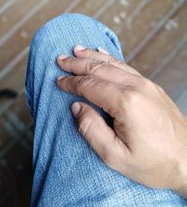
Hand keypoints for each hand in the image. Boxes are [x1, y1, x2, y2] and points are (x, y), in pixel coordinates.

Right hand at [56, 46, 186, 196]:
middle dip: (77, 64)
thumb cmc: (154, 162)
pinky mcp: (151, 86)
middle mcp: (136, 87)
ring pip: (112, 63)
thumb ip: (91, 129)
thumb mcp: (115, 156)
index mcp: (126, 103)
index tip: (58, 80)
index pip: (90, 86)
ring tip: (77, 50)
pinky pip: (126, 66)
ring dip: (92, 56)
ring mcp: (146, 84)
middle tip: (61, 59)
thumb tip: (77, 107)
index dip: (71, 82)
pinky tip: (102, 53)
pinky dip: (110, 58)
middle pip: (99, 69)